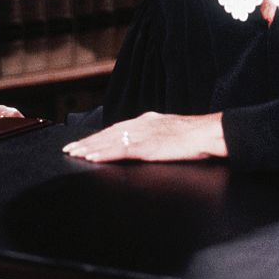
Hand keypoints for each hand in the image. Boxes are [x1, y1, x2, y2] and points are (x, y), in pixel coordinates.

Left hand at [62, 111, 225, 162]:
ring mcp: (144, 134)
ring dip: (90, 147)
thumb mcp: (171, 132)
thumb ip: (156, 136)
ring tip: (74, 154)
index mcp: (148, 121)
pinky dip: (104, 153)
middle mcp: (143, 124)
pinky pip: (121, 150)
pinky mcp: (148, 146)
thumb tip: (145, 145)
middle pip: (109, 132)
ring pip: (111, 140)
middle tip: (69, 149)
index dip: (99, 136)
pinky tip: (92, 158)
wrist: (209, 133)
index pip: (118, 128)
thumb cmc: (195, 137)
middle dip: (89, 141)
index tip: (84, 142)